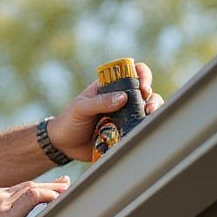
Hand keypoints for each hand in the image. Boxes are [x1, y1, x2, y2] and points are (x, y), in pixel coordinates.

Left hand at [47, 62, 163, 161]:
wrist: (63, 145)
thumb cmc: (69, 121)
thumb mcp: (81, 108)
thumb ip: (99, 102)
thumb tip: (123, 98)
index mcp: (110, 87)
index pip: (132, 72)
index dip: (142, 75)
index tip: (143, 87)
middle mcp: (121, 100)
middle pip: (146, 93)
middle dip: (153, 98)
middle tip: (149, 107)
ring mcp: (124, 117)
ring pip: (146, 111)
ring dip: (152, 114)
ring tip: (147, 119)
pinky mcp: (124, 133)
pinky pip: (138, 130)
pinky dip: (143, 130)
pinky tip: (141, 133)